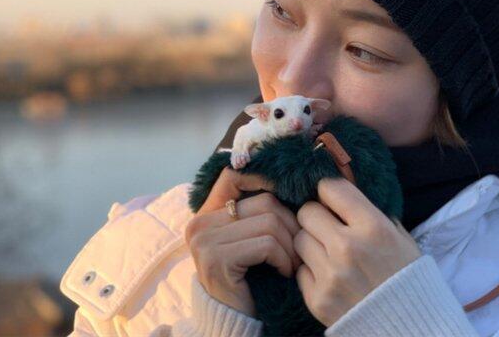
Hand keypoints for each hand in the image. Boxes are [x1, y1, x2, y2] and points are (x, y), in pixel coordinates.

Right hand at [184, 166, 301, 316]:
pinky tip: (284, 272)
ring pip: (270, 221)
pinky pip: (267, 244)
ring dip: (290, 245)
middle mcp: (199, 224)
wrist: (235, 322)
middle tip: (299, 249)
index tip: (291, 195)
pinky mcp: (217, 259)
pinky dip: (284, 258)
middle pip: (265, 201)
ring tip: (293, 262)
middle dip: (291, 224)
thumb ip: (258, 211)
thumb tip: (290, 179)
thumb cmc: (251, 279)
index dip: (265, 178)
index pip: (234, 175)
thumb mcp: (251, 238)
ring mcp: (205, 241)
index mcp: (206, 213)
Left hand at [294, 177, 420, 326]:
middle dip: (316, 216)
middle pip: (307, 212)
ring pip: (299, 240)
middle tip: (326, 226)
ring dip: (311, 243)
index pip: (330, 188)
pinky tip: (329, 276)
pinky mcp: (317, 299)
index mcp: (373, 227)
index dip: (329, 192)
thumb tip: (343, 195)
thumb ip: (372, 214)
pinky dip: (311, 271)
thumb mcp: (399, 237)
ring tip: (328, 253)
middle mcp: (348, 248)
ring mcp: (330, 275)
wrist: (407, 326)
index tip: (332, 200)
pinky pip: (300, 271)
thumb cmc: (405, 277)